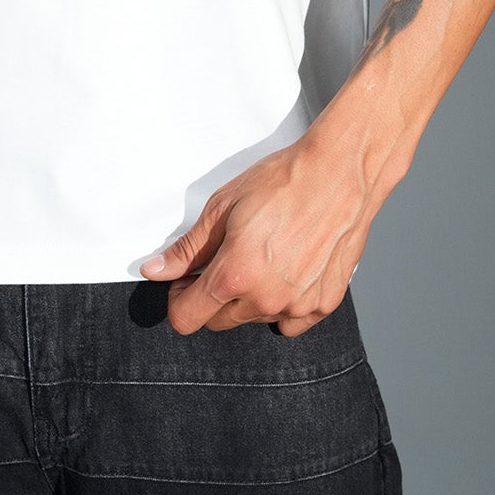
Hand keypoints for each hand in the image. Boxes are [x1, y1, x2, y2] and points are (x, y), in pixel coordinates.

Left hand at [139, 133, 374, 336]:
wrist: (339, 173)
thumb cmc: (283, 182)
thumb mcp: (222, 206)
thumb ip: (188, 248)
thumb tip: (155, 271)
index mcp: (234, 275)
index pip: (187, 318)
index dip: (179, 298)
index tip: (186, 279)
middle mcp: (265, 299)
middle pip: (219, 321)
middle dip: (212, 296)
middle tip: (223, 259)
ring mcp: (297, 306)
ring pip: (254, 320)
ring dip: (248, 298)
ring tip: (261, 255)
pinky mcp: (323, 304)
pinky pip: (290, 321)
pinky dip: (282, 303)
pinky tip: (287, 270)